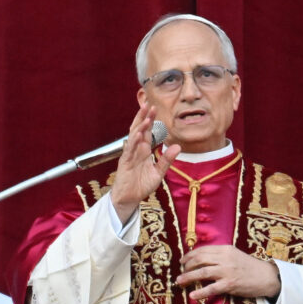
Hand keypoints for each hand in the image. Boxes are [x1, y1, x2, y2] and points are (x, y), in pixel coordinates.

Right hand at [110, 104, 180, 223]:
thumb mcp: (158, 172)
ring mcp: (129, 155)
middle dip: (144, 117)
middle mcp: (136, 150)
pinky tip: (138, 134)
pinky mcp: (125, 163)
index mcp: (143, 150)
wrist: (129, 199)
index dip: (151, 120)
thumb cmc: (141, 185)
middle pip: (139, 129)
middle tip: (150, 104)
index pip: (147, 132)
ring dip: (140, 126)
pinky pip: (129, 150)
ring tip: (146, 116)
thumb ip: (167, 159)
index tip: (155, 108)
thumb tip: (177, 146)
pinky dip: (133, 141)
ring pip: (134, 137)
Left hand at [177, 246, 280, 300]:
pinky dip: (200, 292)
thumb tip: (202, 259)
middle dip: (186, 266)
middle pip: (199, 259)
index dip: (189, 255)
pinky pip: (211, 289)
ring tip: (179, 281)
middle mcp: (225, 258)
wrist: (266, 277)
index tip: (182, 261)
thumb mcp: (235, 255)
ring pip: (202, 272)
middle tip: (180, 272)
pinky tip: (192, 296)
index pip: (202, 250)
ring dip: (188, 277)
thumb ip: (221, 255)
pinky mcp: (230, 284)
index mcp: (226, 249)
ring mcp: (227, 271)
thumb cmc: (250, 267)